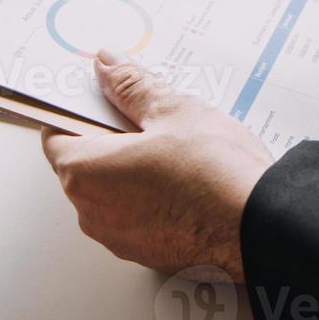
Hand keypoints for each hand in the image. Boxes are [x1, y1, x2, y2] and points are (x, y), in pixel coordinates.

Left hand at [41, 50, 273, 282]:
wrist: (262, 227)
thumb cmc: (216, 172)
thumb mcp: (174, 111)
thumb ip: (132, 87)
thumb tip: (109, 66)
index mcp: (85, 171)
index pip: (56, 133)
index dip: (79, 109)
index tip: (103, 95)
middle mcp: (92, 212)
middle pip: (85, 163)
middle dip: (112, 138)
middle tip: (153, 117)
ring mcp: (118, 238)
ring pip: (113, 191)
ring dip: (133, 169)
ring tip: (180, 150)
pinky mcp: (147, 253)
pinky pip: (137, 216)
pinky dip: (152, 197)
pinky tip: (188, 179)